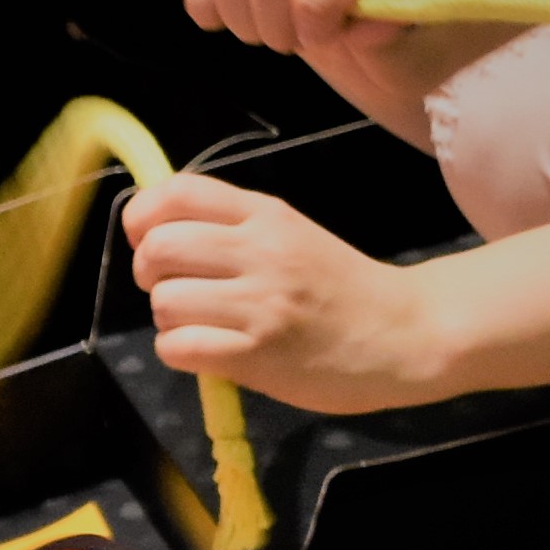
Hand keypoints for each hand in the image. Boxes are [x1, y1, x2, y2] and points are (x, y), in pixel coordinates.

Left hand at [121, 173, 452, 409]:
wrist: (404, 334)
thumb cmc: (342, 288)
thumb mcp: (292, 235)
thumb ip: (234, 228)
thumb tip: (157, 232)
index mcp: (265, 214)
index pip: (175, 194)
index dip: (144, 218)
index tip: (152, 241)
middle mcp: (260, 251)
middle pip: (158, 248)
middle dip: (148, 273)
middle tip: (172, 289)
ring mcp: (259, 304)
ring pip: (165, 301)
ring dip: (169, 319)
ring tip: (200, 326)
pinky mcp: (257, 355)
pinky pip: (179, 348)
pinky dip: (179, 353)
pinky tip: (206, 353)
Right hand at [179, 0, 493, 138]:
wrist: (399, 13)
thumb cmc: (413, 41)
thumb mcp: (422, 61)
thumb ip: (395, 47)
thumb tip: (363, 28)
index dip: (317, 13)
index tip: (327, 40)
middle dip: (275, 26)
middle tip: (298, 44)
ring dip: (240, 16)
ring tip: (272, 31)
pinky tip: (230, 19)